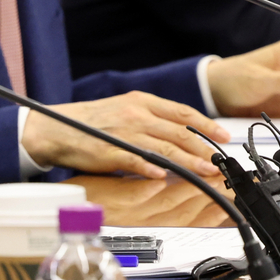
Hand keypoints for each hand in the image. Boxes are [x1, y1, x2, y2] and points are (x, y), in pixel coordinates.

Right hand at [23, 91, 228, 177]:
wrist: (56, 127)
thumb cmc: (90, 122)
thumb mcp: (124, 110)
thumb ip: (151, 119)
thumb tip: (178, 134)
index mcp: (141, 102)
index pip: (182, 113)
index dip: (206, 125)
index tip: (222, 136)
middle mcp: (136, 114)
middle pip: (179, 132)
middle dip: (204, 148)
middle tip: (220, 161)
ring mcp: (124, 133)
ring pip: (165, 148)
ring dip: (189, 162)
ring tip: (205, 172)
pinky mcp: (111, 152)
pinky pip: (137, 161)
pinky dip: (153, 169)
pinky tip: (165, 177)